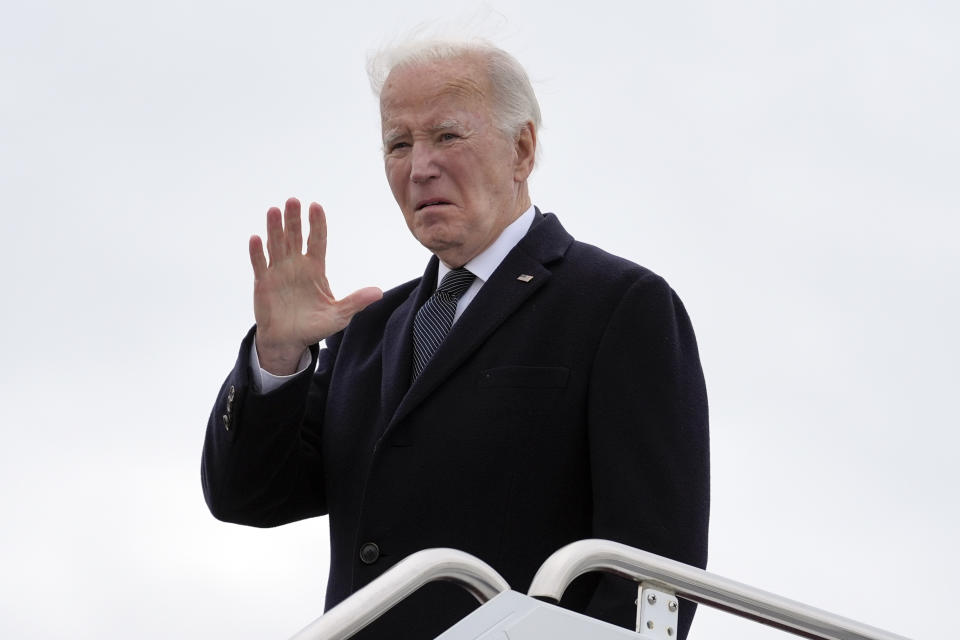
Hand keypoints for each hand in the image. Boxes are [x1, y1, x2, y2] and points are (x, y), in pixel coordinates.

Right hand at [249, 198, 382, 374]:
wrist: (290, 341)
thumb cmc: (314, 326)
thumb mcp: (339, 315)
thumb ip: (355, 302)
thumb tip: (379, 292)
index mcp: (315, 268)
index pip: (317, 240)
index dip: (317, 224)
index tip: (315, 206)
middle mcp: (296, 265)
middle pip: (295, 237)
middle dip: (294, 219)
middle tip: (293, 201)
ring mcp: (278, 272)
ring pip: (276, 245)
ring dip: (274, 229)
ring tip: (274, 211)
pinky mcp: (263, 283)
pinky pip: (260, 264)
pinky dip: (257, 252)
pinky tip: (256, 238)